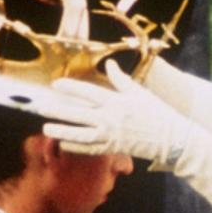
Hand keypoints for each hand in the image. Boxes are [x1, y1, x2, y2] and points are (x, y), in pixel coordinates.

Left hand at [42, 60, 191, 167]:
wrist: (170, 138)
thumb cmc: (155, 112)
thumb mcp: (139, 92)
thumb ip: (120, 79)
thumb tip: (109, 64)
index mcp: (116, 101)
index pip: (88, 92)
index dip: (70, 88)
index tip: (56, 85)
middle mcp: (110, 118)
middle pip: (78, 114)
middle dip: (58, 110)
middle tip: (41, 107)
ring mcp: (110, 135)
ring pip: (80, 134)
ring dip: (62, 131)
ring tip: (47, 128)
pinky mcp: (113, 148)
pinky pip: (90, 148)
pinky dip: (76, 146)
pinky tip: (64, 143)